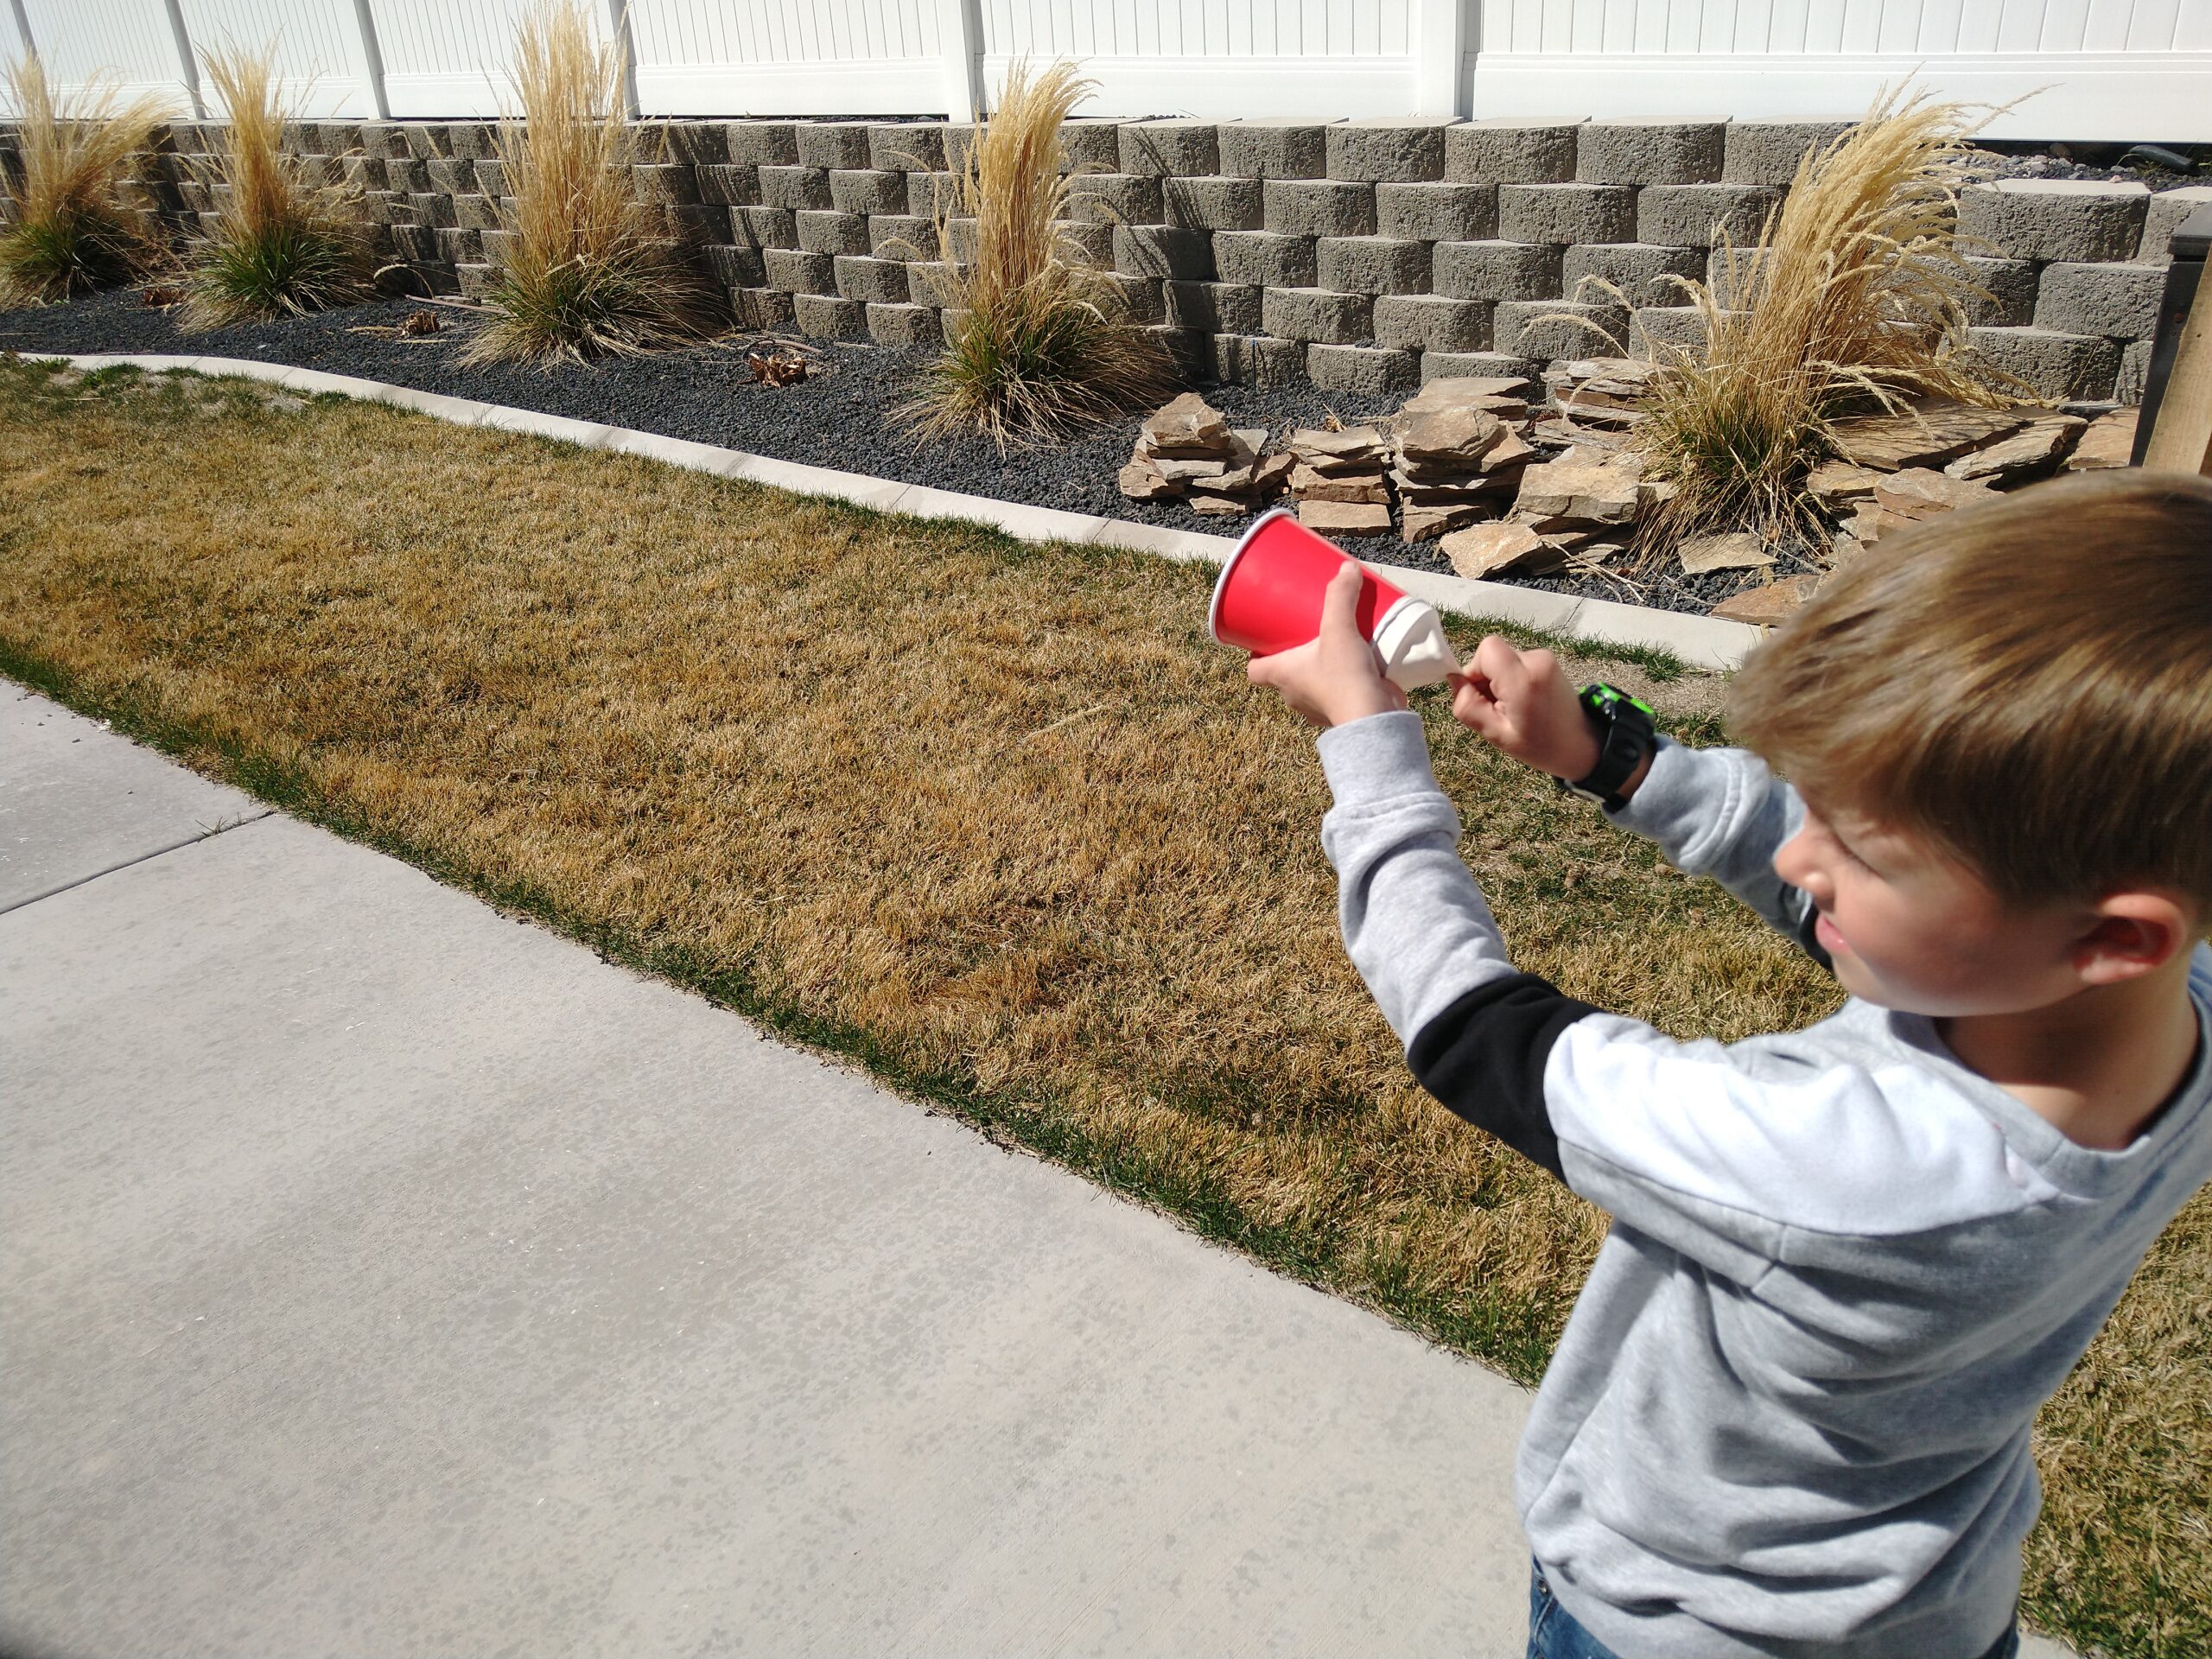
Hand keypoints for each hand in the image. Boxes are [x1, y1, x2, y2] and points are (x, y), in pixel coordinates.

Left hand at [1245, 561, 1407, 728]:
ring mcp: (1316, 705)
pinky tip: (1356, 660)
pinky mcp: (1339, 709)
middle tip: (1305, 628)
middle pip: (1283, 672)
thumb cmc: (1344, 678)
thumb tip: (1346, 568)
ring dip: (1318, 663)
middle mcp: (1293, 694)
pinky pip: (1334, 690)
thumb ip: (1341, 596)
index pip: (1254, 670)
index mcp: (1281, 676)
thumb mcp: (1339, 628)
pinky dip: (1341, 677)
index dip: (1255, 654)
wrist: (1373, 720)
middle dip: (1292, 651)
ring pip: (1309, 681)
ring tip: (1334, 639)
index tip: (1265, 637)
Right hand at [1448, 635, 1600, 779]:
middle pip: (1492, 654)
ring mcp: (1545, 658)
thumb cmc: (1539, 746)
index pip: (1486, 649)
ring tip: (1514, 708)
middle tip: (1499, 709)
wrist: (1583, 745)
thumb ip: (1468, 705)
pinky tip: (1524, 702)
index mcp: (1523, 679)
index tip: (1483, 696)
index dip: (1475, 670)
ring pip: (1503, 659)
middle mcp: (1536, 660)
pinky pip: (1516, 663)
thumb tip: (1455, 680)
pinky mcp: (1548, 661)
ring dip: (1499, 681)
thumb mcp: (1495, 735)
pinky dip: (1513, 679)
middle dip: (1486, 678)